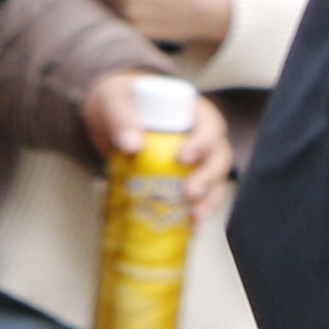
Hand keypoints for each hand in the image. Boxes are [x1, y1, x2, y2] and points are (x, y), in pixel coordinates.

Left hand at [80, 67, 232, 217]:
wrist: (109, 114)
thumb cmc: (118, 100)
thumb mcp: (113, 101)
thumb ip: (120, 117)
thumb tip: (132, 145)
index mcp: (193, 111)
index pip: (210, 126)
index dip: (203, 143)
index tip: (183, 158)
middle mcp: (202, 136)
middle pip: (218, 157)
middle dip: (209, 178)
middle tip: (190, 193)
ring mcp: (196, 159)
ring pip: (216, 181)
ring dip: (210, 200)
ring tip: (195, 217)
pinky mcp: (185, 177)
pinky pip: (199, 196)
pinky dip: (196, 212)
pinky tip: (190, 228)